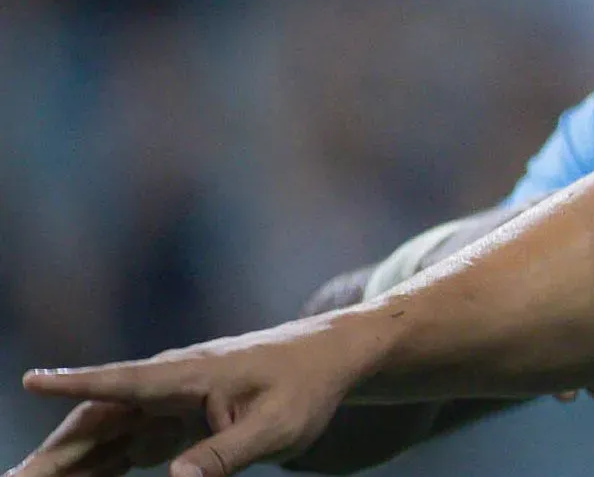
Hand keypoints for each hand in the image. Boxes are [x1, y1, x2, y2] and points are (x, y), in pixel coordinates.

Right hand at [16, 322, 366, 476]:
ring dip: (65, 464)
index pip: (124, 382)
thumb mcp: (278, 426)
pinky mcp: (171, 419)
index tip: (33, 380)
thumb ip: (226, 454)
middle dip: (53, 454)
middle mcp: (166, 385)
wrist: (328, 359)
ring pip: (103, 436)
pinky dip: (96, 468)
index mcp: (189, 376)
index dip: (77, 384)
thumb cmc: (306, 387)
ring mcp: (165, 402)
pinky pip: (122, 446)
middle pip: (97, 421)